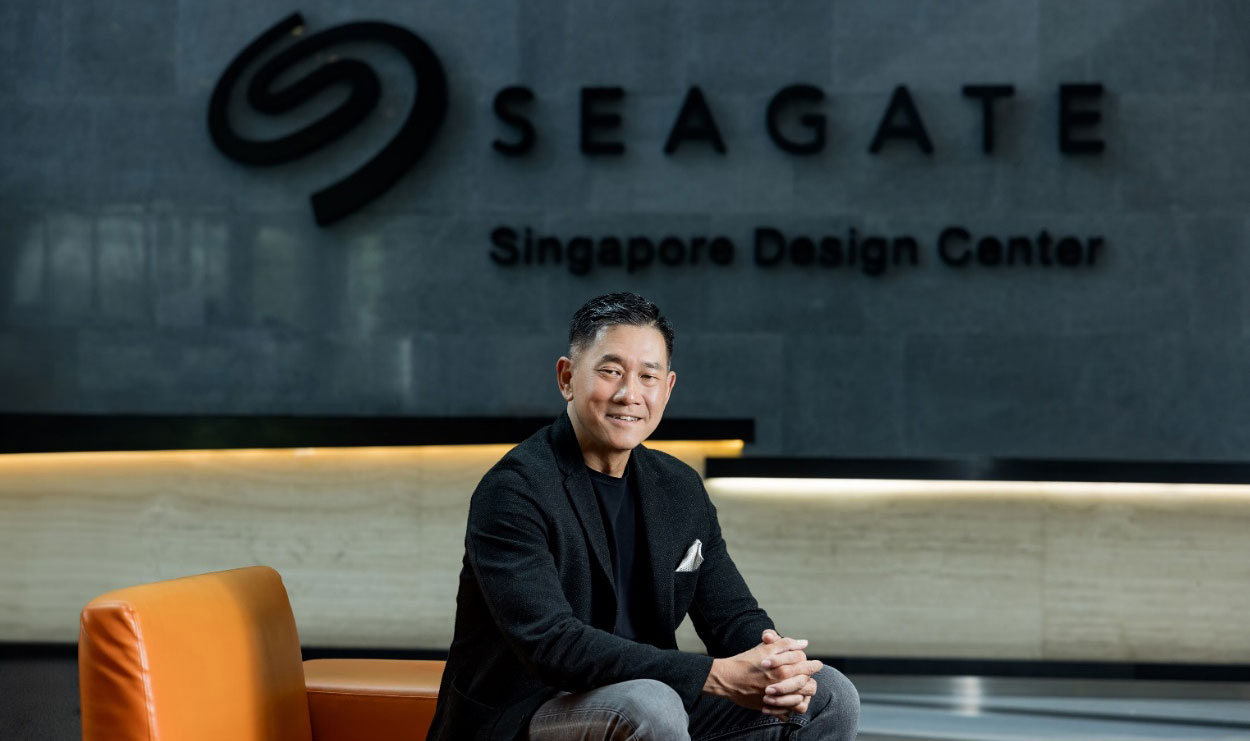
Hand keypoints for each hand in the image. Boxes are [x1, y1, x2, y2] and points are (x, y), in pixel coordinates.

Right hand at [702, 629, 822, 716]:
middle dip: (811, 679)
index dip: (813, 664)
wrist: (728, 678)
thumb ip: (786, 644)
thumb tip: (804, 643)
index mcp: (783, 668)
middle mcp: (782, 685)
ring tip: (804, 689)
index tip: (817, 664)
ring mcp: (776, 698)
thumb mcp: (765, 647)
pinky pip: (788, 712)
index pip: (807, 666)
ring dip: (804, 694)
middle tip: (810, 676)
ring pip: (801, 700)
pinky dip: (792, 707)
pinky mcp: (770, 707)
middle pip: (808, 684)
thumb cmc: (747, 660)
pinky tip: (792, 700)